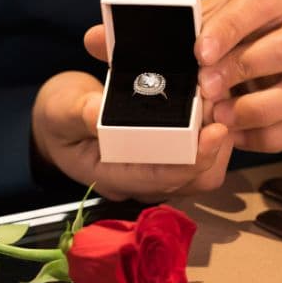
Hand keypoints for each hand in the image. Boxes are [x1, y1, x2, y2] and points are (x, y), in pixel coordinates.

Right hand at [31, 71, 231, 200]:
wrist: (59, 123)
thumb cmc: (58, 118)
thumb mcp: (60, 110)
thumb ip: (78, 112)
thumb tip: (97, 112)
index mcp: (112, 175)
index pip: (160, 178)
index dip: (192, 159)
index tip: (216, 131)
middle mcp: (140, 182)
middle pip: (191, 180)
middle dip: (215, 148)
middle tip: (223, 105)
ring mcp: (155, 173)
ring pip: (202, 172)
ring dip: (218, 142)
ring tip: (221, 101)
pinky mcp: (166, 159)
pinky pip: (199, 158)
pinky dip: (212, 135)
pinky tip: (214, 105)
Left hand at [85, 0, 281, 153]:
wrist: (254, 52)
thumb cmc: (217, 36)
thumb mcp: (189, 25)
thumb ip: (148, 33)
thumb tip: (95, 40)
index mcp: (272, 0)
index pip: (259, 5)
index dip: (231, 28)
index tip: (199, 50)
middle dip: (243, 69)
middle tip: (205, 89)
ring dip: (256, 107)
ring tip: (218, 118)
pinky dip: (265, 135)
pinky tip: (235, 135)